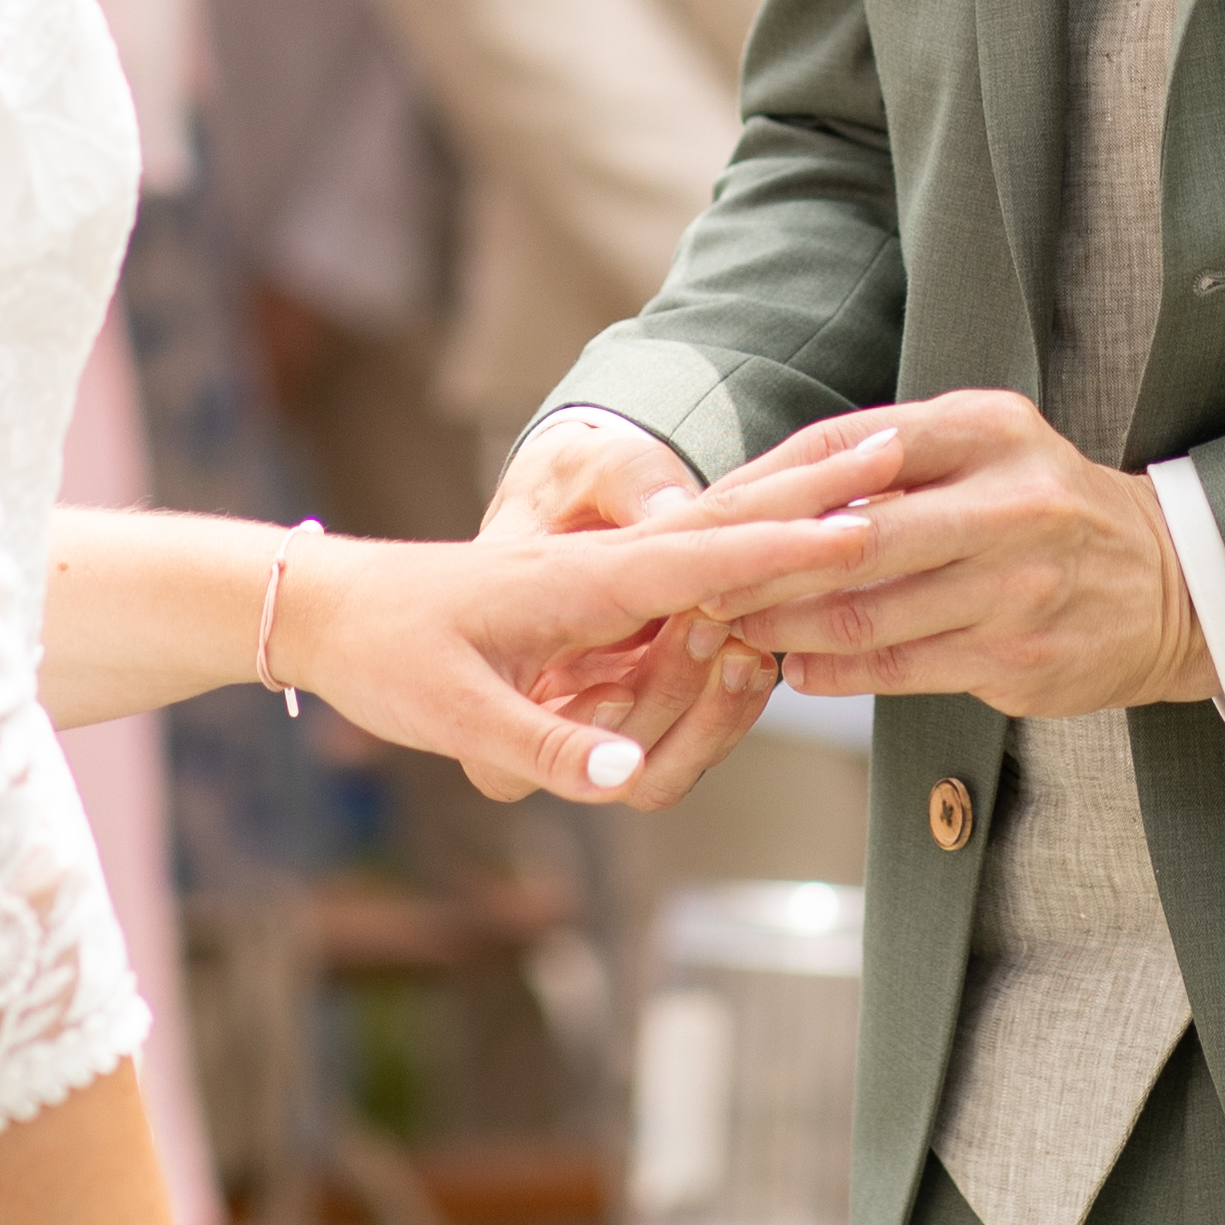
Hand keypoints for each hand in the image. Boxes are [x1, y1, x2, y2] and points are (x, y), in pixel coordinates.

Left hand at [286, 482, 887, 809]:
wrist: (328, 608)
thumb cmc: (386, 652)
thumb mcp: (452, 713)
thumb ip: (545, 745)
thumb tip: (627, 774)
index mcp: (584, 586)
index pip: (709, 560)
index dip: (790, 547)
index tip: (865, 525)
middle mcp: (607, 574)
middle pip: (734, 528)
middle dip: (814, 487)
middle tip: (896, 450)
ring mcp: (607, 585)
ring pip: (717, 559)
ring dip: (780, 519)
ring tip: (858, 472)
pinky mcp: (597, 603)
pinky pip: (689, 579)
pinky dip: (746, 550)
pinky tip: (785, 540)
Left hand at [689, 388, 1211, 725]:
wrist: (1170, 585)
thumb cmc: (1046, 511)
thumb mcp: (987, 453)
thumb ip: (891, 461)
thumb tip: (763, 495)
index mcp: (987, 430)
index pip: (843, 446)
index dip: (762, 487)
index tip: (705, 516)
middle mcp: (1008, 502)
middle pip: (849, 537)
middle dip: (760, 569)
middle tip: (701, 588)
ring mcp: (1017, 585)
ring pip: (868, 612)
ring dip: (785, 627)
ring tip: (737, 632)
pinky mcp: (1019, 656)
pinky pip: (901, 668)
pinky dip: (835, 672)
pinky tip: (797, 669)